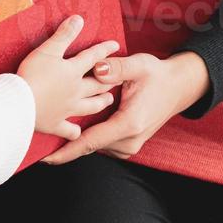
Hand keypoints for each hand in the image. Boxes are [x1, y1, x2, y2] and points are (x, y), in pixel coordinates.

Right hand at [15, 15, 119, 139]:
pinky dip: (74, 132)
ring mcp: (67, 109)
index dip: (104, 50)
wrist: (18, 104)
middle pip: (97, 85)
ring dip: (100, 102)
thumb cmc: (32, 75)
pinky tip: (77, 133)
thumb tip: (79, 18)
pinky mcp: (55, 124)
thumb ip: (64, 35)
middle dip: (109, 80)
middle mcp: (75, 91)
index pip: (92, 57)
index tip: (116, 45)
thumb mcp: (48, 50)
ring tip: (108, 100)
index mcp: (73, 71)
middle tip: (119, 79)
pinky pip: (69, 130)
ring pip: (90, 106)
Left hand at [42, 51, 209, 164]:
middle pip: (90, 145)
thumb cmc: (159, 75)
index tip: (46, 157)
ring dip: (78, 137)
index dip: (66, 151)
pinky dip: (91, 135)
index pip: (90, 142)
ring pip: (96, 145)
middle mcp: (130, 140)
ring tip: (57, 126)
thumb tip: (96, 68)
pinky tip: (80, 124)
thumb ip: (117, 67)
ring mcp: (131, 145)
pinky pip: (103, 143)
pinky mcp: (129, 144)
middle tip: (43, 130)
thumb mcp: (139, 65)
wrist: (179, 87)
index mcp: (129, 124)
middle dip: (67, 141)